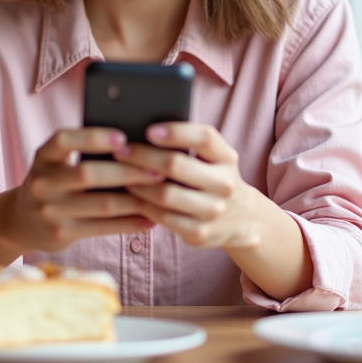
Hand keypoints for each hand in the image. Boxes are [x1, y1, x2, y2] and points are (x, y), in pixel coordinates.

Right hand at [1, 128, 161, 252]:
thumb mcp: (56, 163)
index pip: (64, 140)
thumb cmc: (54, 183)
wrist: (21, 221)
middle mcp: (43, 183)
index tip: (123, 138)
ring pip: (101, 204)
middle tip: (158, 169)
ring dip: (135, 200)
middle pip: (88, 174)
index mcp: (43, 157)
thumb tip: (135, 147)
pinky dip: (129, 223)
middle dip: (127, 171)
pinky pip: (102, 228)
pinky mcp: (61, 234)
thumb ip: (83, 154)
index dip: (93, 138)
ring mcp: (50, 211)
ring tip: (162, 193)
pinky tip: (150, 219)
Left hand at [115, 123, 267, 249]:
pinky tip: (130, 195)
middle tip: (120, 150)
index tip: (149, 130)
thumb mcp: (214, 158)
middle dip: (143, 156)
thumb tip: (145, 130)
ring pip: (165, 194)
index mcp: (227, 158)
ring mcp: (213, 211)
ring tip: (119, 172)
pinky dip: (142, 204)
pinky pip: (162, 217)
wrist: (242, 219)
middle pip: (177, 165)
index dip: (176, 132)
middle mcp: (224, 184)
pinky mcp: (199, 233)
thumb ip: (191, 144)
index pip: (204, 138)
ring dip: (137, 182)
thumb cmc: (213, 178)